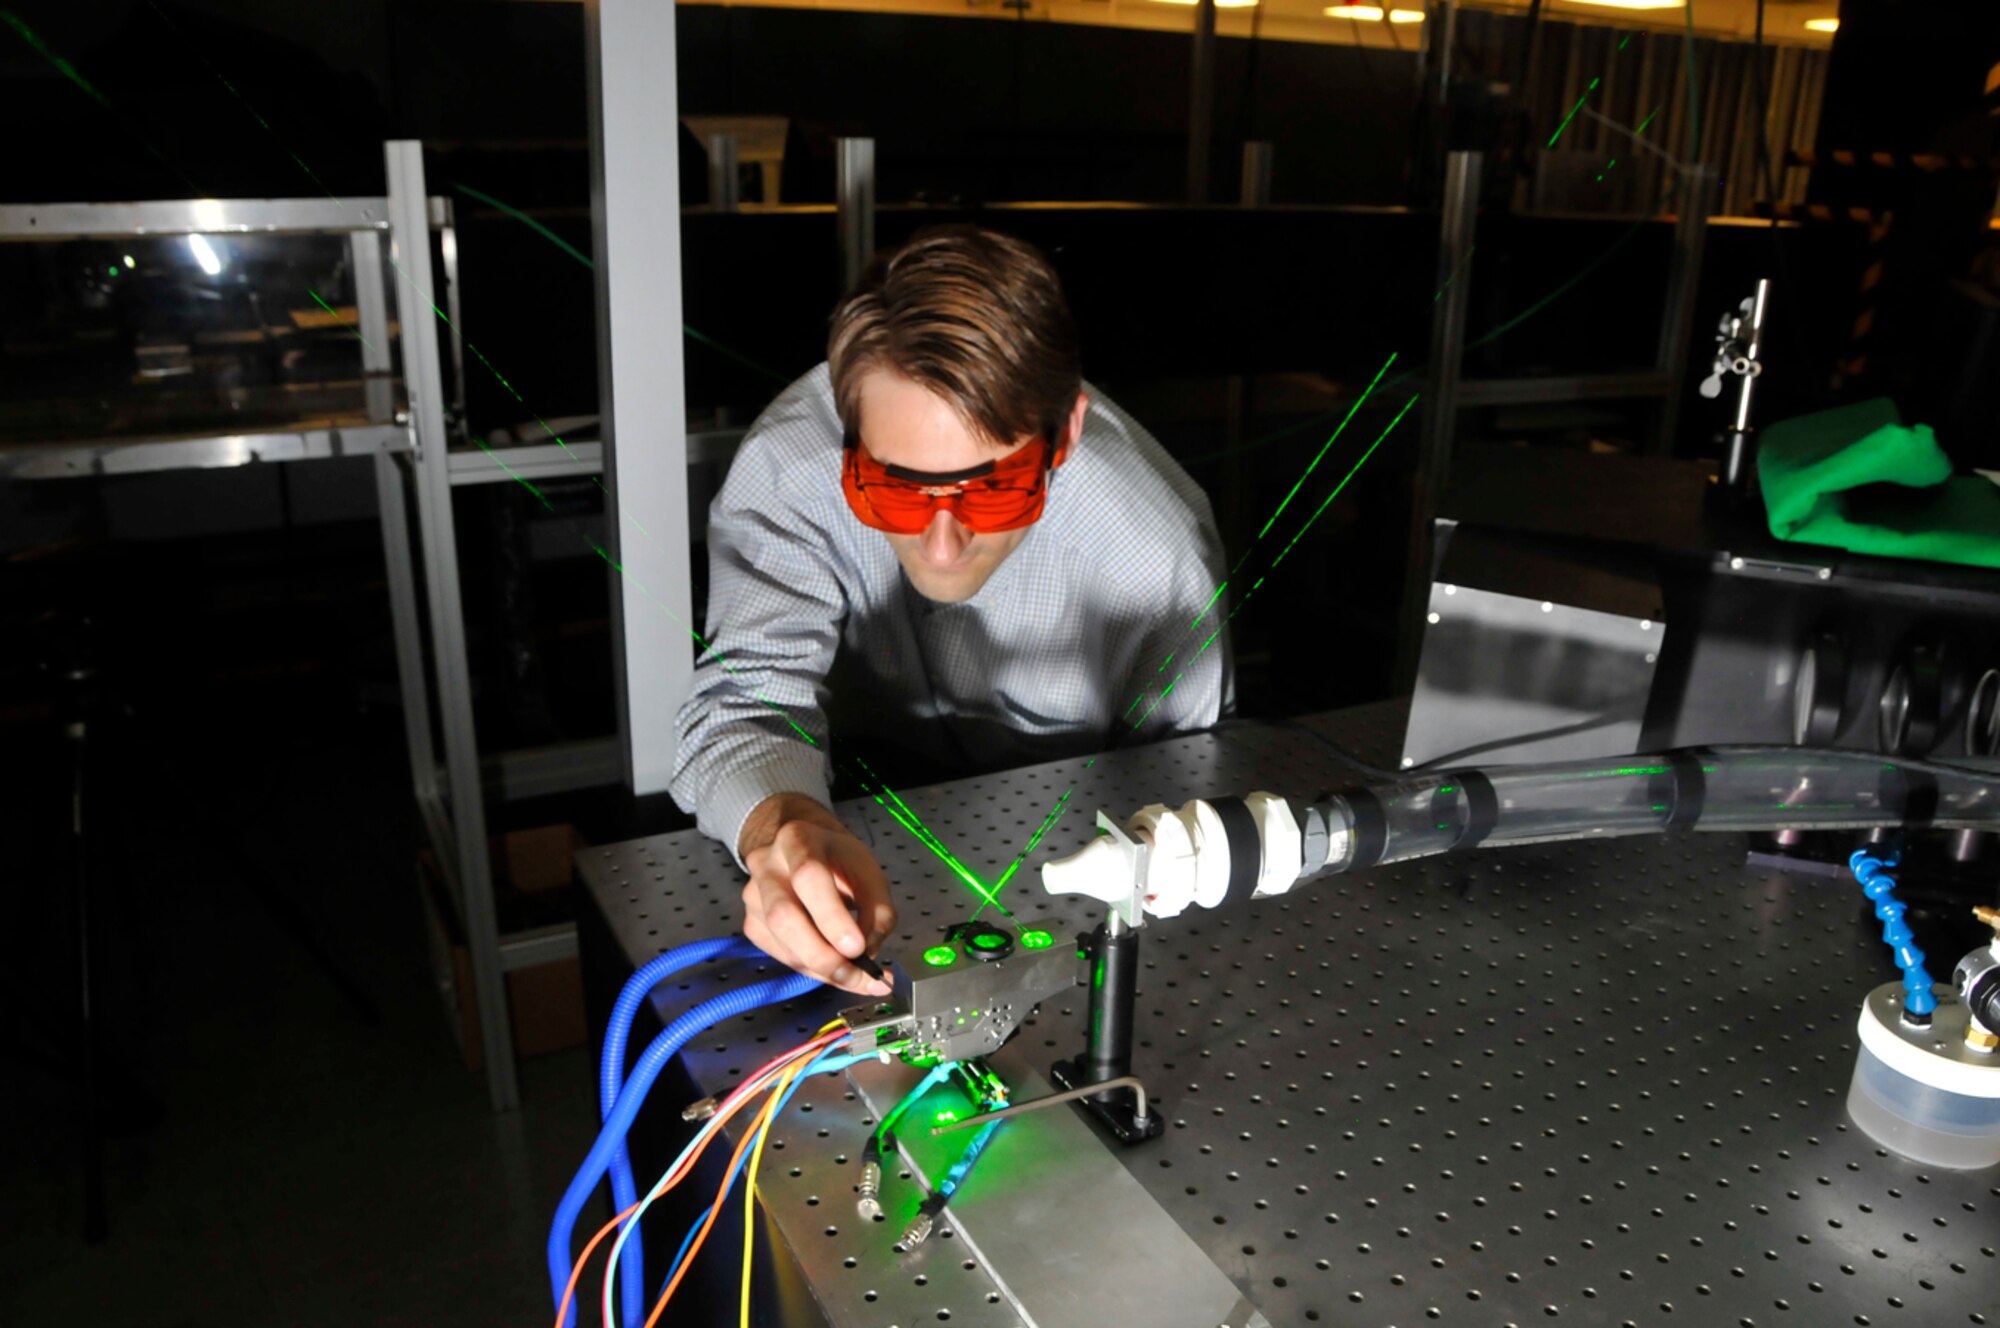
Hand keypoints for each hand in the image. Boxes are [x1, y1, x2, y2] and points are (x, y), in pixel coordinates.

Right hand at [738, 793, 895, 996]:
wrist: (804, 849)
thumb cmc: (839, 860)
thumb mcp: (870, 873)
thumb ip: (878, 912)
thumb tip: (868, 953)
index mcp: (797, 839)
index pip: (809, 877)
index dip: (831, 917)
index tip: (857, 948)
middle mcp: (766, 865)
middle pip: (784, 916)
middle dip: (821, 955)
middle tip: (855, 975)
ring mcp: (753, 896)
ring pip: (780, 942)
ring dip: (820, 968)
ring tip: (855, 976)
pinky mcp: (752, 923)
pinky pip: (780, 955)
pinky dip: (810, 969)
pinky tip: (832, 968)